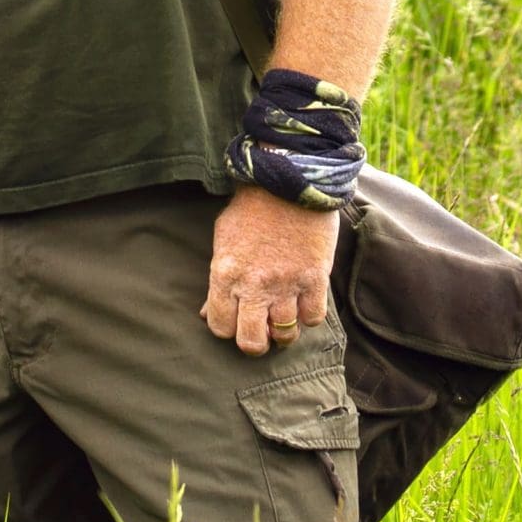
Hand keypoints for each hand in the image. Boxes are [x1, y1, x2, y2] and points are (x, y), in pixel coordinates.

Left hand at [200, 186, 338, 356]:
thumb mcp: (223, 238)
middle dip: (255, 342)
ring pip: (284, 335)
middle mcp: (253, 285)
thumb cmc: (251, 207)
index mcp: (224, 274)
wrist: (288, 179)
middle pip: (251, 342)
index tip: (236, 320)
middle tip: (261, 330)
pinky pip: (313, 318)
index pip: (219, 326)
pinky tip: (303, 302)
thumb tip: (206, 312)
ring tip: (283, 316)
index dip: (227, 328)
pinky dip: (309, 316)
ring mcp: (286, 284)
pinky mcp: (315, 278)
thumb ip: (217, 279)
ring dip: (283, 330)